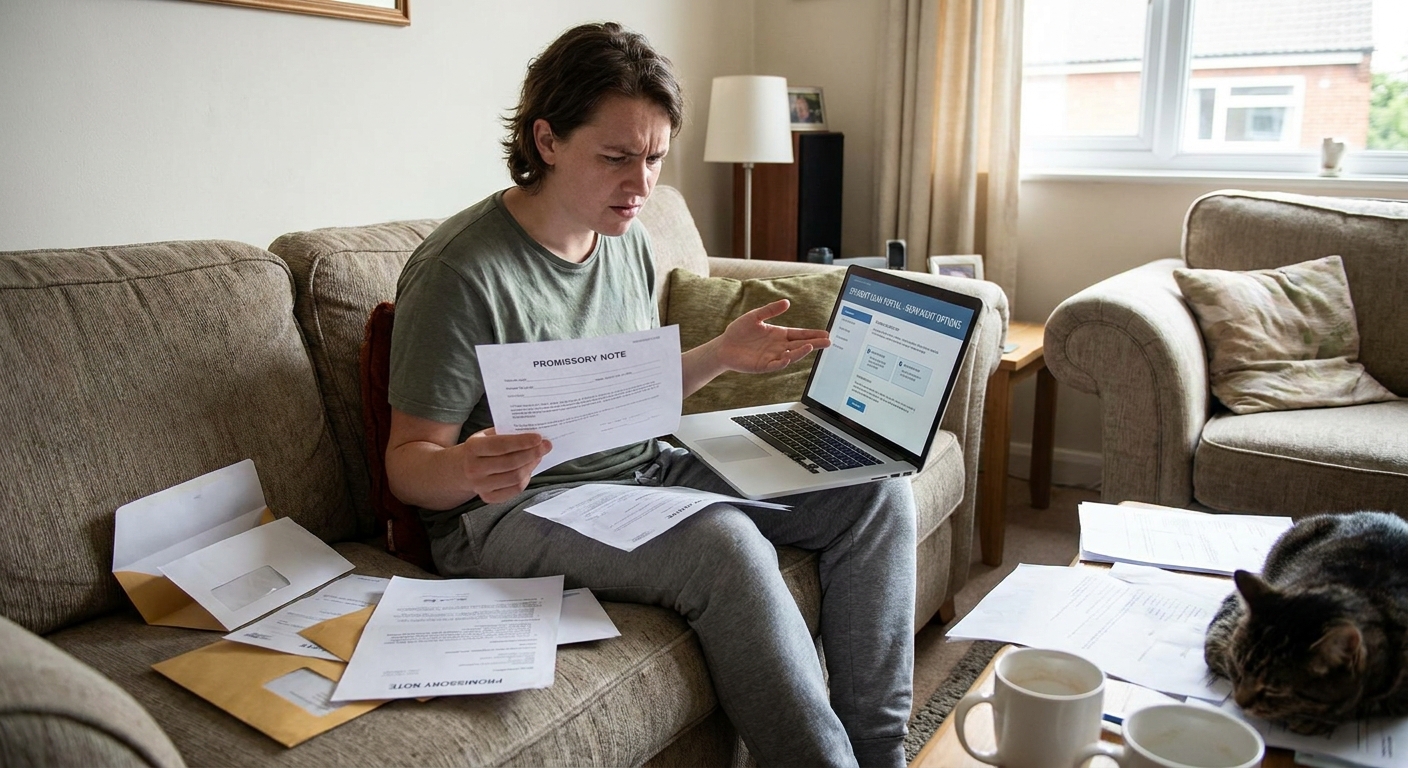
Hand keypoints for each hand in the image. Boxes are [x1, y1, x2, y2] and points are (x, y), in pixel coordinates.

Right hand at [458, 427, 551, 503]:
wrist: (462, 468)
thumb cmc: (481, 447)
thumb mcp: (487, 435)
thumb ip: (506, 433)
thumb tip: (534, 435)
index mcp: (472, 448)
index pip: (501, 445)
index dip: (522, 442)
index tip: (539, 438)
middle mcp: (474, 468)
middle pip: (511, 463)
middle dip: (532, 453)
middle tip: (546, 446)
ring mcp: (480, 485)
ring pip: (515, 478)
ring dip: (531, 465)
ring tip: (538, 456)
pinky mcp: (488, 497)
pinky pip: (515, 490)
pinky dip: (526, 479)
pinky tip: (528, 469)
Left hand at [714, 299, 830, 373]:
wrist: (724, 346)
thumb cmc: (738, 331)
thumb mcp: (755, 316)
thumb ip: (770, 310)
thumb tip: (787, 302)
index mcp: (779, 334)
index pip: (800, 334)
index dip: (812, 334)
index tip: (826, 333)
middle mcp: (779, 346)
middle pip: (800, 345)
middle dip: (815, 343)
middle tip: (828, 342)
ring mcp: (772, 357)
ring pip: (791, 355)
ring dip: (801, 352)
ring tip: (811, 346)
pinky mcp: (763, 366)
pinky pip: (776, 365)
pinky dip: (783, 361)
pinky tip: (788, 356)